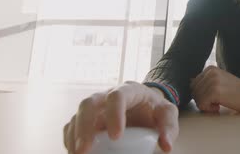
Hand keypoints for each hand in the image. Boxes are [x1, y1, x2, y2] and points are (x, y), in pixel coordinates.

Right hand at [63, 81, 178, 153]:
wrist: (146, 106)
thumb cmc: (155, 110)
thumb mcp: (167, 114)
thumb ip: (169, 127)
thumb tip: (166, 146)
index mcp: (129, 90)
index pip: (117, 97)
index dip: (114, 115)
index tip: (116, 137)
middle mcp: (107, 95)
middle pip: (89, 103)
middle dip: (85, 126)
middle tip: (86, 149)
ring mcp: (96, 107)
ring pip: (78, 114)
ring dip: (74, 135)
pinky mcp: (88, 119)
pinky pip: (72, 125)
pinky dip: (70, 139)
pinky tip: (74, 152)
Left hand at [191, 66, 239, 112]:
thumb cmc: (236, 91)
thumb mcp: (219, 80)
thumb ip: (206, 81)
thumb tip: (190, 84)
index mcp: (209, 69)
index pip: (193, 85)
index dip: (202, 95)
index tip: (214, 97)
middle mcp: (209, 72)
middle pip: (194, 92)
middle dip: (203, 100)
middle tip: (216, 102)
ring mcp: (212, 81)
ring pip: (197, 99)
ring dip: (206, 106)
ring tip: (218, 104)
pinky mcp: (214, 91)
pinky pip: (202, 104)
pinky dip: (209, 109)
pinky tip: (219, 106)